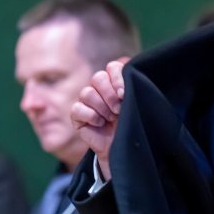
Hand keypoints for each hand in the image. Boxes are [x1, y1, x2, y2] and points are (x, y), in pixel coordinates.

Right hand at [70, 58, 128, 179]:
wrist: (122, 147)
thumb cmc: (131, 125)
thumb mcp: (136, 105)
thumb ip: (133, 89)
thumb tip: (130, 80)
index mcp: (115, 82)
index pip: (113, 67)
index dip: (117, 78)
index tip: (125, 94)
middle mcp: (100, 88)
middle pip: (98, 77)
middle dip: (110, 94)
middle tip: (118, 109)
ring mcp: (87, 101)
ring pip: (87, 92)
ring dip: (101, 107)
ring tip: (110, 119)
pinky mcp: (77, 114)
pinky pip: (77, 108)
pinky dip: (90, 116)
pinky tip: (99, 124)